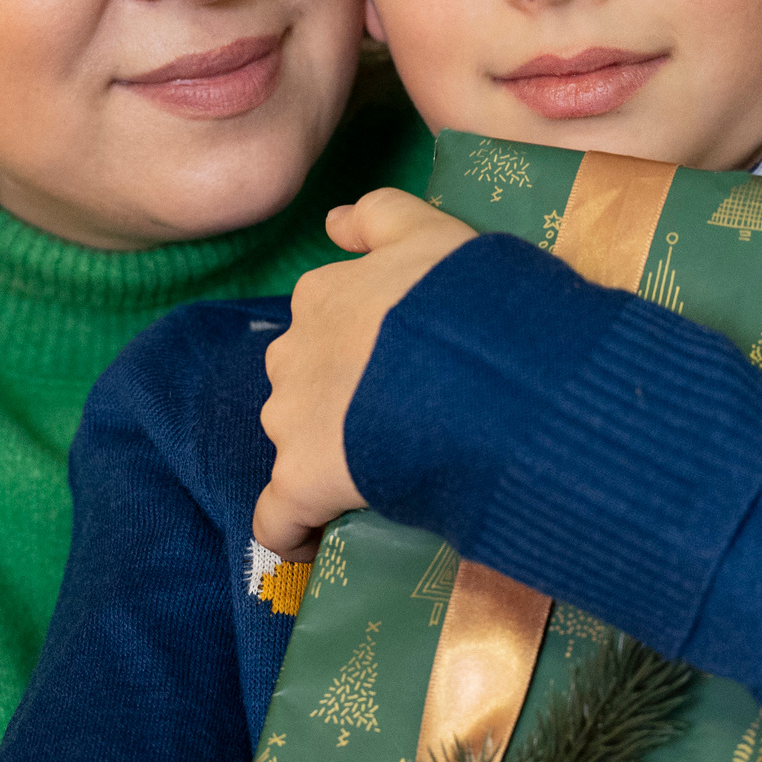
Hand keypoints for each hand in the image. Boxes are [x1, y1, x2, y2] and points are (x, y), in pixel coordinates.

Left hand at [253, 189, 476, 560]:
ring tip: (382, 475)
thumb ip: (379, 215)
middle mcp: (295, 350)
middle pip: (303, 381)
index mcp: (324, 294)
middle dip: (336, 401)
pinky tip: (313, 545)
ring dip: (324, 456)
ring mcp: (293, 417)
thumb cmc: (470, 303)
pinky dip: (290, 533)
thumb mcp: (432, 232)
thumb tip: (332, 221)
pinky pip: (278, 517)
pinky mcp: (302, 479)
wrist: (484, 376)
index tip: (394, 374)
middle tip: (402, 421)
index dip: (355, 352)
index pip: (323, 324)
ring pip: (292, 441)